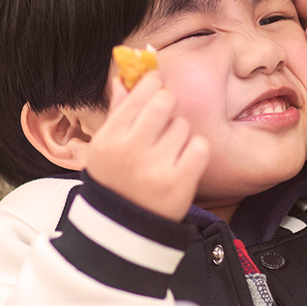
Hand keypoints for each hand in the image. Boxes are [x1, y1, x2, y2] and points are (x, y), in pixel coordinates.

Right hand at [84, 70, 209, 221]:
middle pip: (165, 102)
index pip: (138, 94)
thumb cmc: (116, 179)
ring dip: (179, 134)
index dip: (152, 84)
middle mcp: (131, 151)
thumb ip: (117, 111)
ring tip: (167, 151)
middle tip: (164, 118)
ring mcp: (156, 169)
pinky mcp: (179, 184)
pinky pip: (200, 146)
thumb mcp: (106, 147)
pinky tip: (182, 161)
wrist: (124, 228)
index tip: (157, 84)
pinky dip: (195, 151)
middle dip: (167, 106)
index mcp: (109, 139)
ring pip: (183, 125)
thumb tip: (123, 78)